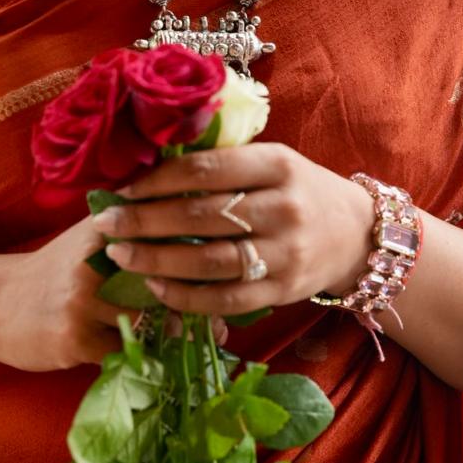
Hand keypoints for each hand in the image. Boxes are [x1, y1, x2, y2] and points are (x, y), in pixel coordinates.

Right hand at [0, 214, 228, 370]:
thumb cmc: (53, 272)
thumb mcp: (88, 239)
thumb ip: (135, 229)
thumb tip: (200, 232)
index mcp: (106, 229)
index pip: (167, 238)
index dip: (200, 260)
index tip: (226, 279)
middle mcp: (95, 260)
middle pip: (165, 283)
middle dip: (197, 306)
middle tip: (221, 325)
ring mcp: (84, 301)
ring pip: (150, 323)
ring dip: (176, 339)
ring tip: (196, 348)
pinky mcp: (74, 338)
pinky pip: (126, 354)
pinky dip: (145, 360)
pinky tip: (159, 364)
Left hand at [89, 143, 374, 316]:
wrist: (356, 235)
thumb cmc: (299, 192)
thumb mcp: (273, 163)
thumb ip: (223, 164)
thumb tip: (148, 166)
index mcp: (278, 165)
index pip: (206, 170)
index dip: (156, 180)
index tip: (121, 188)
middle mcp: (284, 208)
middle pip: (201, 216)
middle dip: (144, 221)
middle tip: (106, 224)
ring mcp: (286, 254)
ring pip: (209, 262)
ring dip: (157, 261)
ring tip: (121, 256)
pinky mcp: (283, 290)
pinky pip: (225, 299)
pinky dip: (186, 297)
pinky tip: (157, 288)